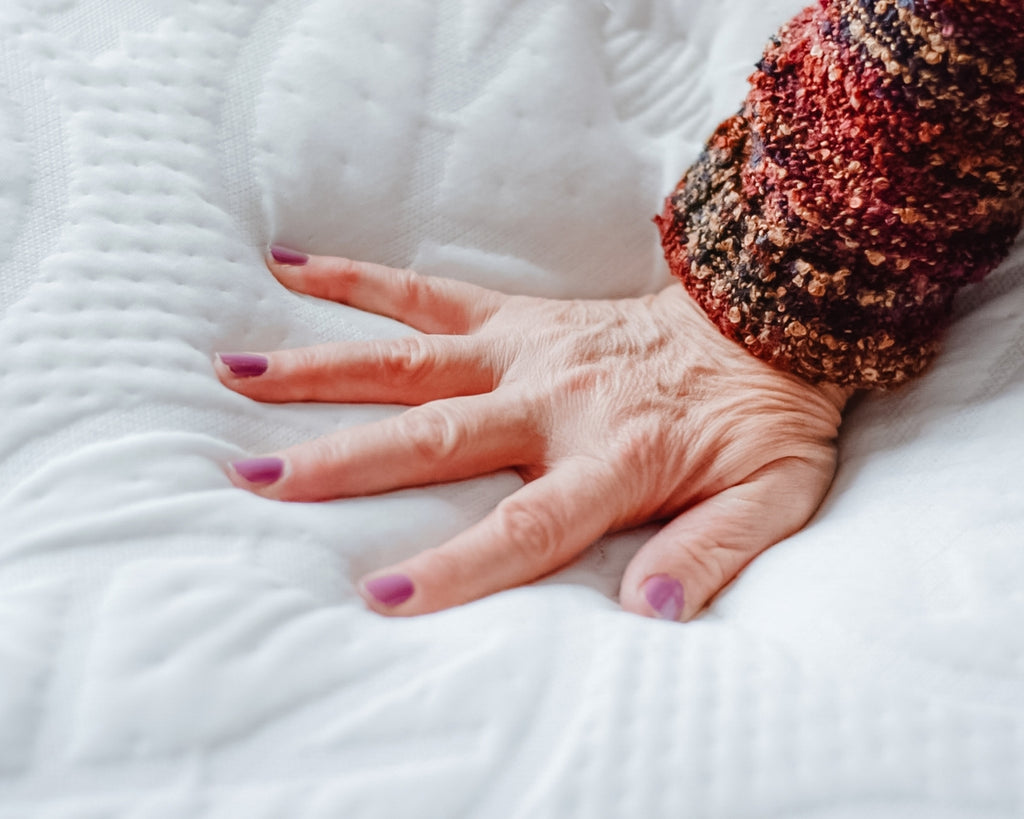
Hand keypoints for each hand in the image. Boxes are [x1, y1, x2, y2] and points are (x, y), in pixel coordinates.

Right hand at [216, 248, 847, 620]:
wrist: (767, 321)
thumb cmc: (764, 421)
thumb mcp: (771, 499)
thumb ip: (712, 553)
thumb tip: (648, 613)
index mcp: (616, 457)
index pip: (527, 524)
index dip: (457, 562)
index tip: (383, 596)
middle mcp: (556, 399)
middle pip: (438, 435)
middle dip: (347, 461)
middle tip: (259, 478)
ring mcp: (529, 349)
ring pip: (410, 360)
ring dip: (322, 370)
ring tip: (237, 374)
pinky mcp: (517, 316)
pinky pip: (430, 295)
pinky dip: (359, 283)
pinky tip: (290, 268)